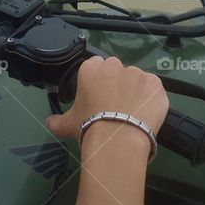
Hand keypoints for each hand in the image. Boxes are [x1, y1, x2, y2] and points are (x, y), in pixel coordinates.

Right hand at [46, 56, 168, 141]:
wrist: (118, 139)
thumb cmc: (89, 127)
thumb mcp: (67, 124)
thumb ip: (56, 121)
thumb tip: (49, 122)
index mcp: (91, 69)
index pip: (95, 66)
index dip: (98, 81)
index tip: (99, 96)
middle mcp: (114, 65)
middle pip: (116, 69)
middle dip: (117, 82)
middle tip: (115, 104)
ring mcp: (137, 73)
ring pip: (136, 79)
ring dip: (134, 90)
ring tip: (132, 112)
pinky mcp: (155, 84)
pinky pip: (153, 88)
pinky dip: (151, 98)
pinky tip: (146, 113)